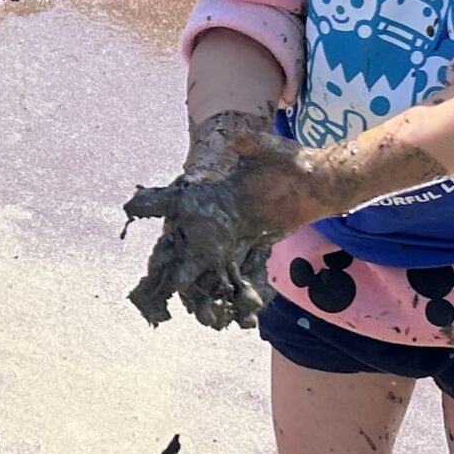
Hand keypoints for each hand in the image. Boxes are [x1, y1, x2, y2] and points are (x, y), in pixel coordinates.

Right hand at [122, 113, 324, 329]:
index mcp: (215, 191)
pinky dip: (238, 291)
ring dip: (206, 289)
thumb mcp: (276, 151)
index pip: (178, 199)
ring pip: (211, 264)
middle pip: (188, 244)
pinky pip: (240, 272)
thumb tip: (237, 137)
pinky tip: (236, 314)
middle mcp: (219, 216)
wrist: (320, 183)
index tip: (132, 213)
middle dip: (177, 268)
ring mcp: (234, 233)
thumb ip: (255, 145)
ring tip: (205, 316)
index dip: (153, 206)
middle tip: (169, 288)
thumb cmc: (294, 162)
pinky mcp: (253, 246)